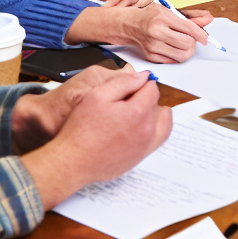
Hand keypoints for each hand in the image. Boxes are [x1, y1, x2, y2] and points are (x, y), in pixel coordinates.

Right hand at [22, 69, 172, 207]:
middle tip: (128, 100)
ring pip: (164, 123)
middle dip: (147, 99)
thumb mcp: (97, 96)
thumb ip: (123, 83)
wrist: (74, 161)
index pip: (152, 89)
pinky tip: (138, 127)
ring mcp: (146, 146)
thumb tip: (143, 77)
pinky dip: (154, 129)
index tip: (129, 87)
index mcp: (138, 113)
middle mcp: (147, 130)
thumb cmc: (81, 130)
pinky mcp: (141, 157)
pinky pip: (158, 139)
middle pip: (159, 105)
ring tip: (136, 112)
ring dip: (155, 114)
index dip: (140, 84)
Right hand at [67, 1, 210, 64]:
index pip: (189, 29)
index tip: (206, 38)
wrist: (128, 25)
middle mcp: (157, 32)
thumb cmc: (150, 16)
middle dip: (194, 43)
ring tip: (184, 44)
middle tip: (191, 39)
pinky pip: (173, 60)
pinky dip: (178, 55)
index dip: (201, 35)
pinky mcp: (151, 56)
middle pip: (187, 44)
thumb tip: (209, 19)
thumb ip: (190, 16)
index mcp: (162, 17)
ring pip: (182, 55)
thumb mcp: (169, 11)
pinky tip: (174, 47)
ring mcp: (153, 46)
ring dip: (188, 51)